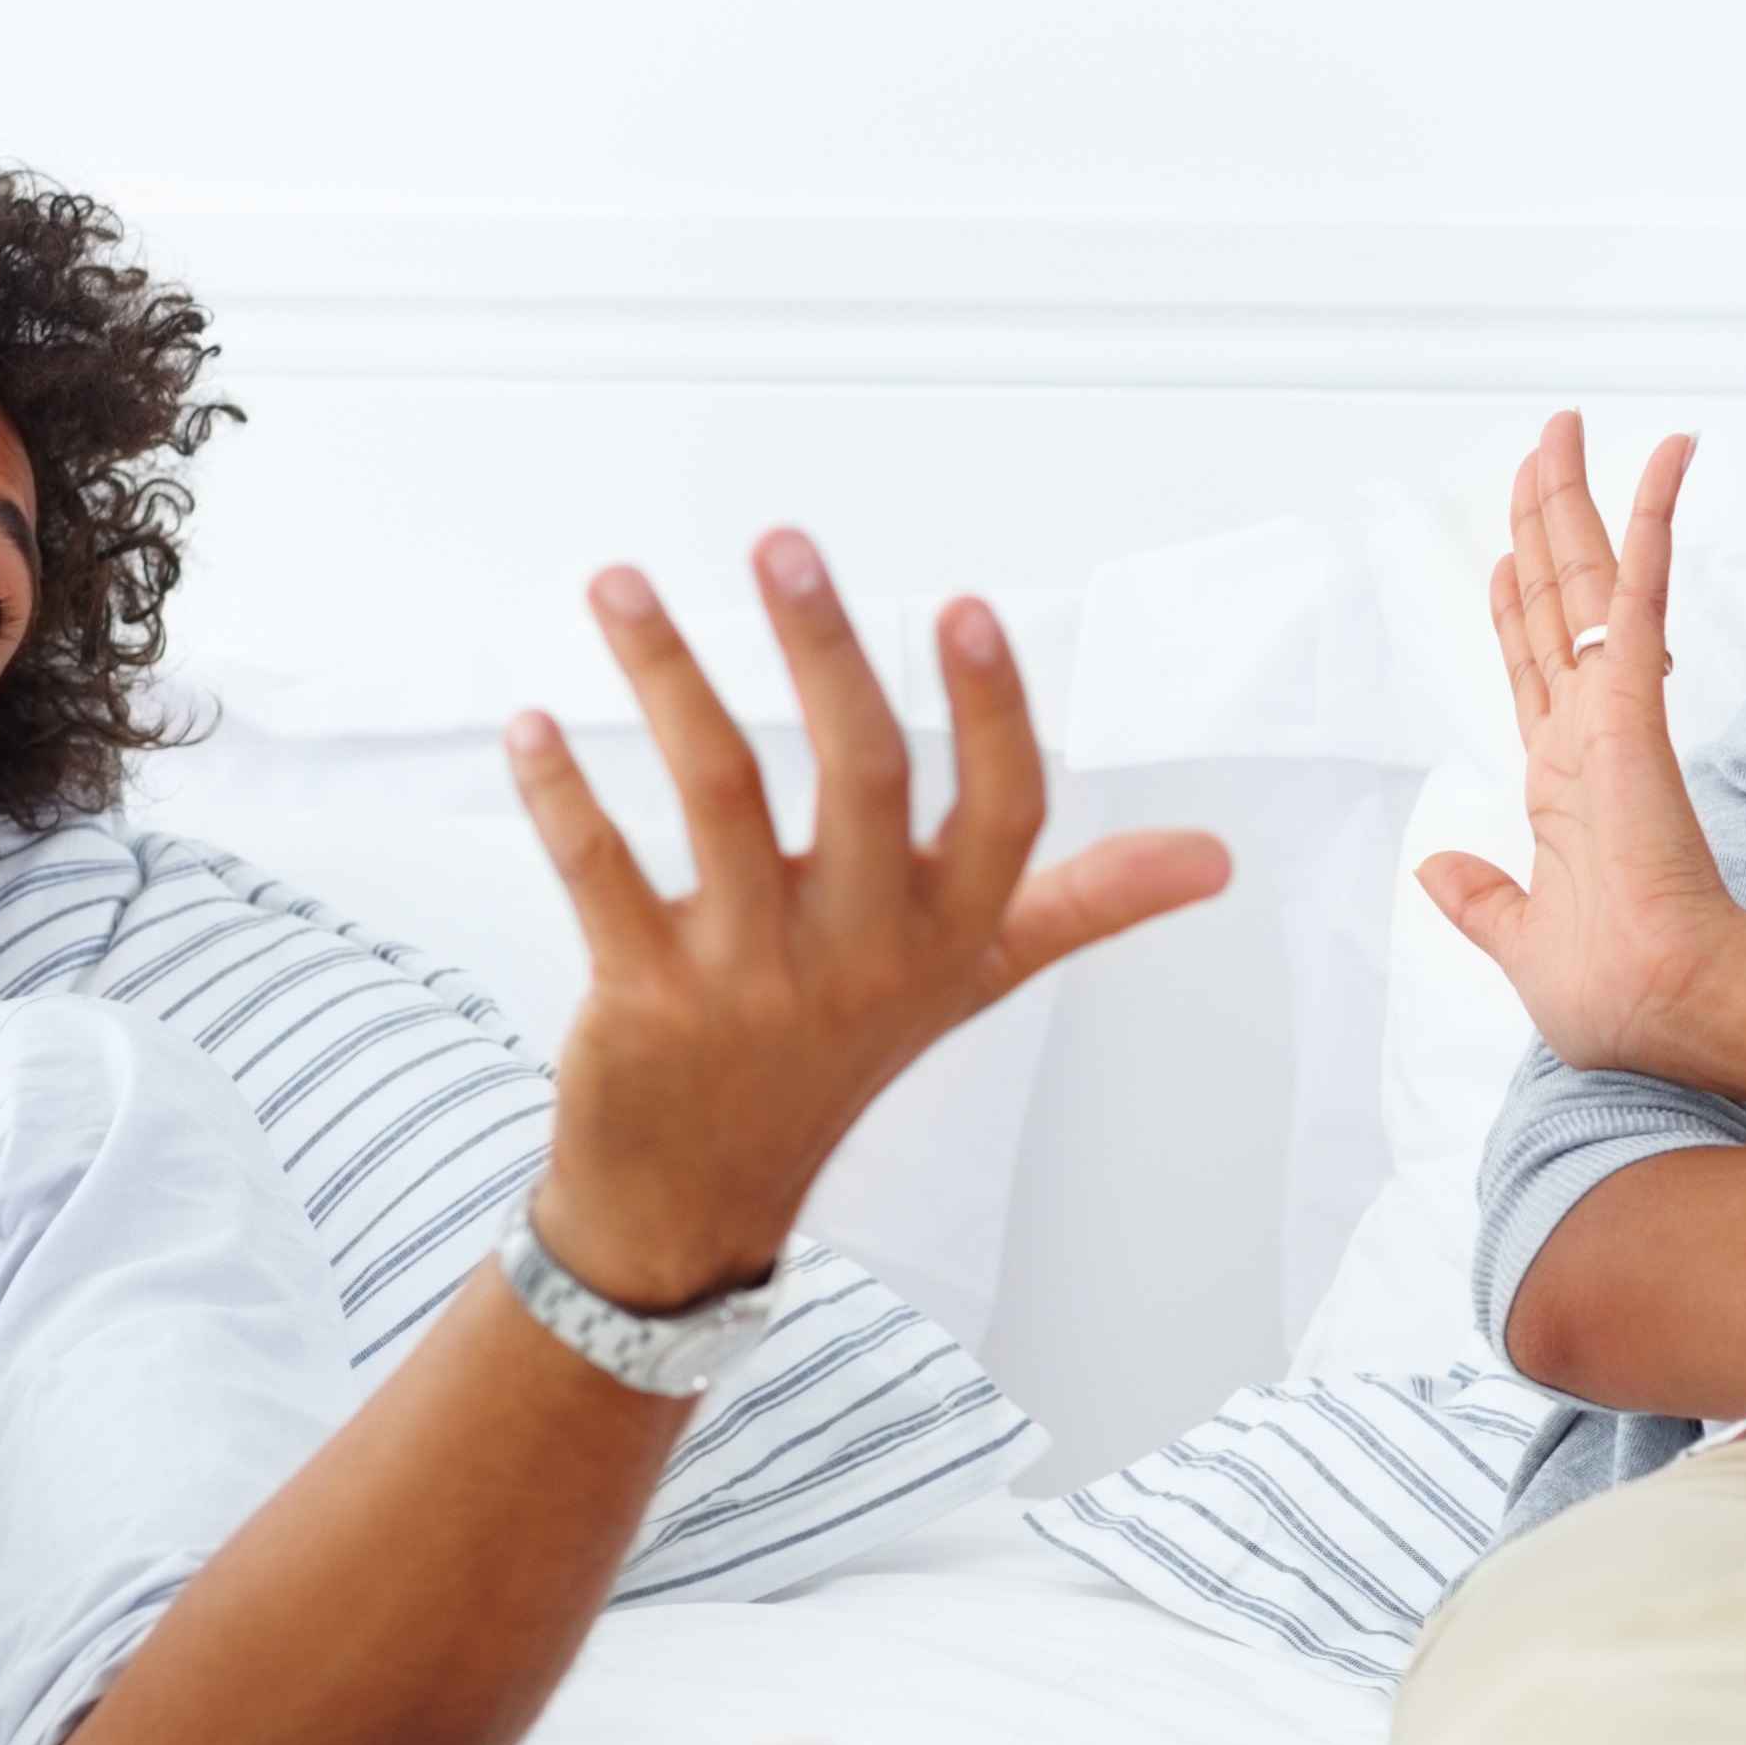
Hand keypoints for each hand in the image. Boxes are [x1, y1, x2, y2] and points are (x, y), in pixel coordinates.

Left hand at [504, 533, 1227, 1315]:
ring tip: (620, 583)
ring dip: (668, 678)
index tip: (964, 606)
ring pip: (718, 794)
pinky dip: (560, 792)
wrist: (698, 1198)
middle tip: (784, 546)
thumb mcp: (971, 982)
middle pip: (863, 778)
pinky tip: (533, 720)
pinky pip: (599, 874)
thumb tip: (1212, 858)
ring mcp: (751, 977)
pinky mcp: (645, 996)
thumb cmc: (840, 1060)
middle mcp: (861, 954)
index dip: (990, 710)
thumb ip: (1082, 905)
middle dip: (825, 650)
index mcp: (945, 935)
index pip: (1000, 814)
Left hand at [1414, 413, 1745, 1086]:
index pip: (1536, 670)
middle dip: (1546, 521)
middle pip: (1558, 602)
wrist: (1668, 1008)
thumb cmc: (1620, 993)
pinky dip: (1650, 522)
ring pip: (1589, 579)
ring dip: (1578, 499)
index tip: (1507, 557)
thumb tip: (1436, 869)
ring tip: (1567, 429)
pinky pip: (1641, 595)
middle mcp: (1586, 734)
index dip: (1519, 608)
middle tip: (1546, 445)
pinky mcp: (1636, 707)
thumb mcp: (1522, 941)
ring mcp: (1612, 714)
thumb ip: (1481, 900)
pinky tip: (1664, 458)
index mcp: (1563, 786)